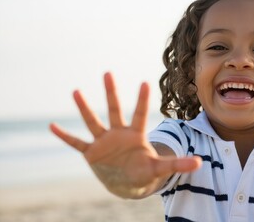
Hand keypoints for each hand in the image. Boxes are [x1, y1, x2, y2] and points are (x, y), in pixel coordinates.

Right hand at [49, 72, 200, 197]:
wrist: (126, 181)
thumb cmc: (143, 171)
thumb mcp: (160, 169)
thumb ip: (177, 164)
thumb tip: (201, 163)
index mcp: (136, 135)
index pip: (140, 114)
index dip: (142, 100)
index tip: (144, 82)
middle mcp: (118, 133)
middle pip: (115, 110)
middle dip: (112, 93)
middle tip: (108, 72)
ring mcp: (104, 142)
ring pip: (93, 122)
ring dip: (84, 108)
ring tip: (76, 91)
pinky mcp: (91, 153)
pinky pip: (76, 143)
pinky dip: (65, 136)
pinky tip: (51, 126)